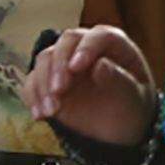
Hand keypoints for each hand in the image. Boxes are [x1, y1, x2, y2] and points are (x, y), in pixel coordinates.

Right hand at [23, 25, 154, 147]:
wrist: (118, 128)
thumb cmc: (131, 106)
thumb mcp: (132, 97)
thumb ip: (119, 80)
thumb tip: (100, 65)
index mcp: (115, 45)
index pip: (99, 36)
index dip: (86, 48)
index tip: (75, 67)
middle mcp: (87, 48)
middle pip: (66, 42)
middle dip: (58, 65)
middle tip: (59, 91)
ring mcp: (66, 63)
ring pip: (45, 59)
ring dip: (42, 84)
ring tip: (51, 111)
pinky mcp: (49, 82)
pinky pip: (32, 81)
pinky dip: (32, 97)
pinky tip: (40, 115)